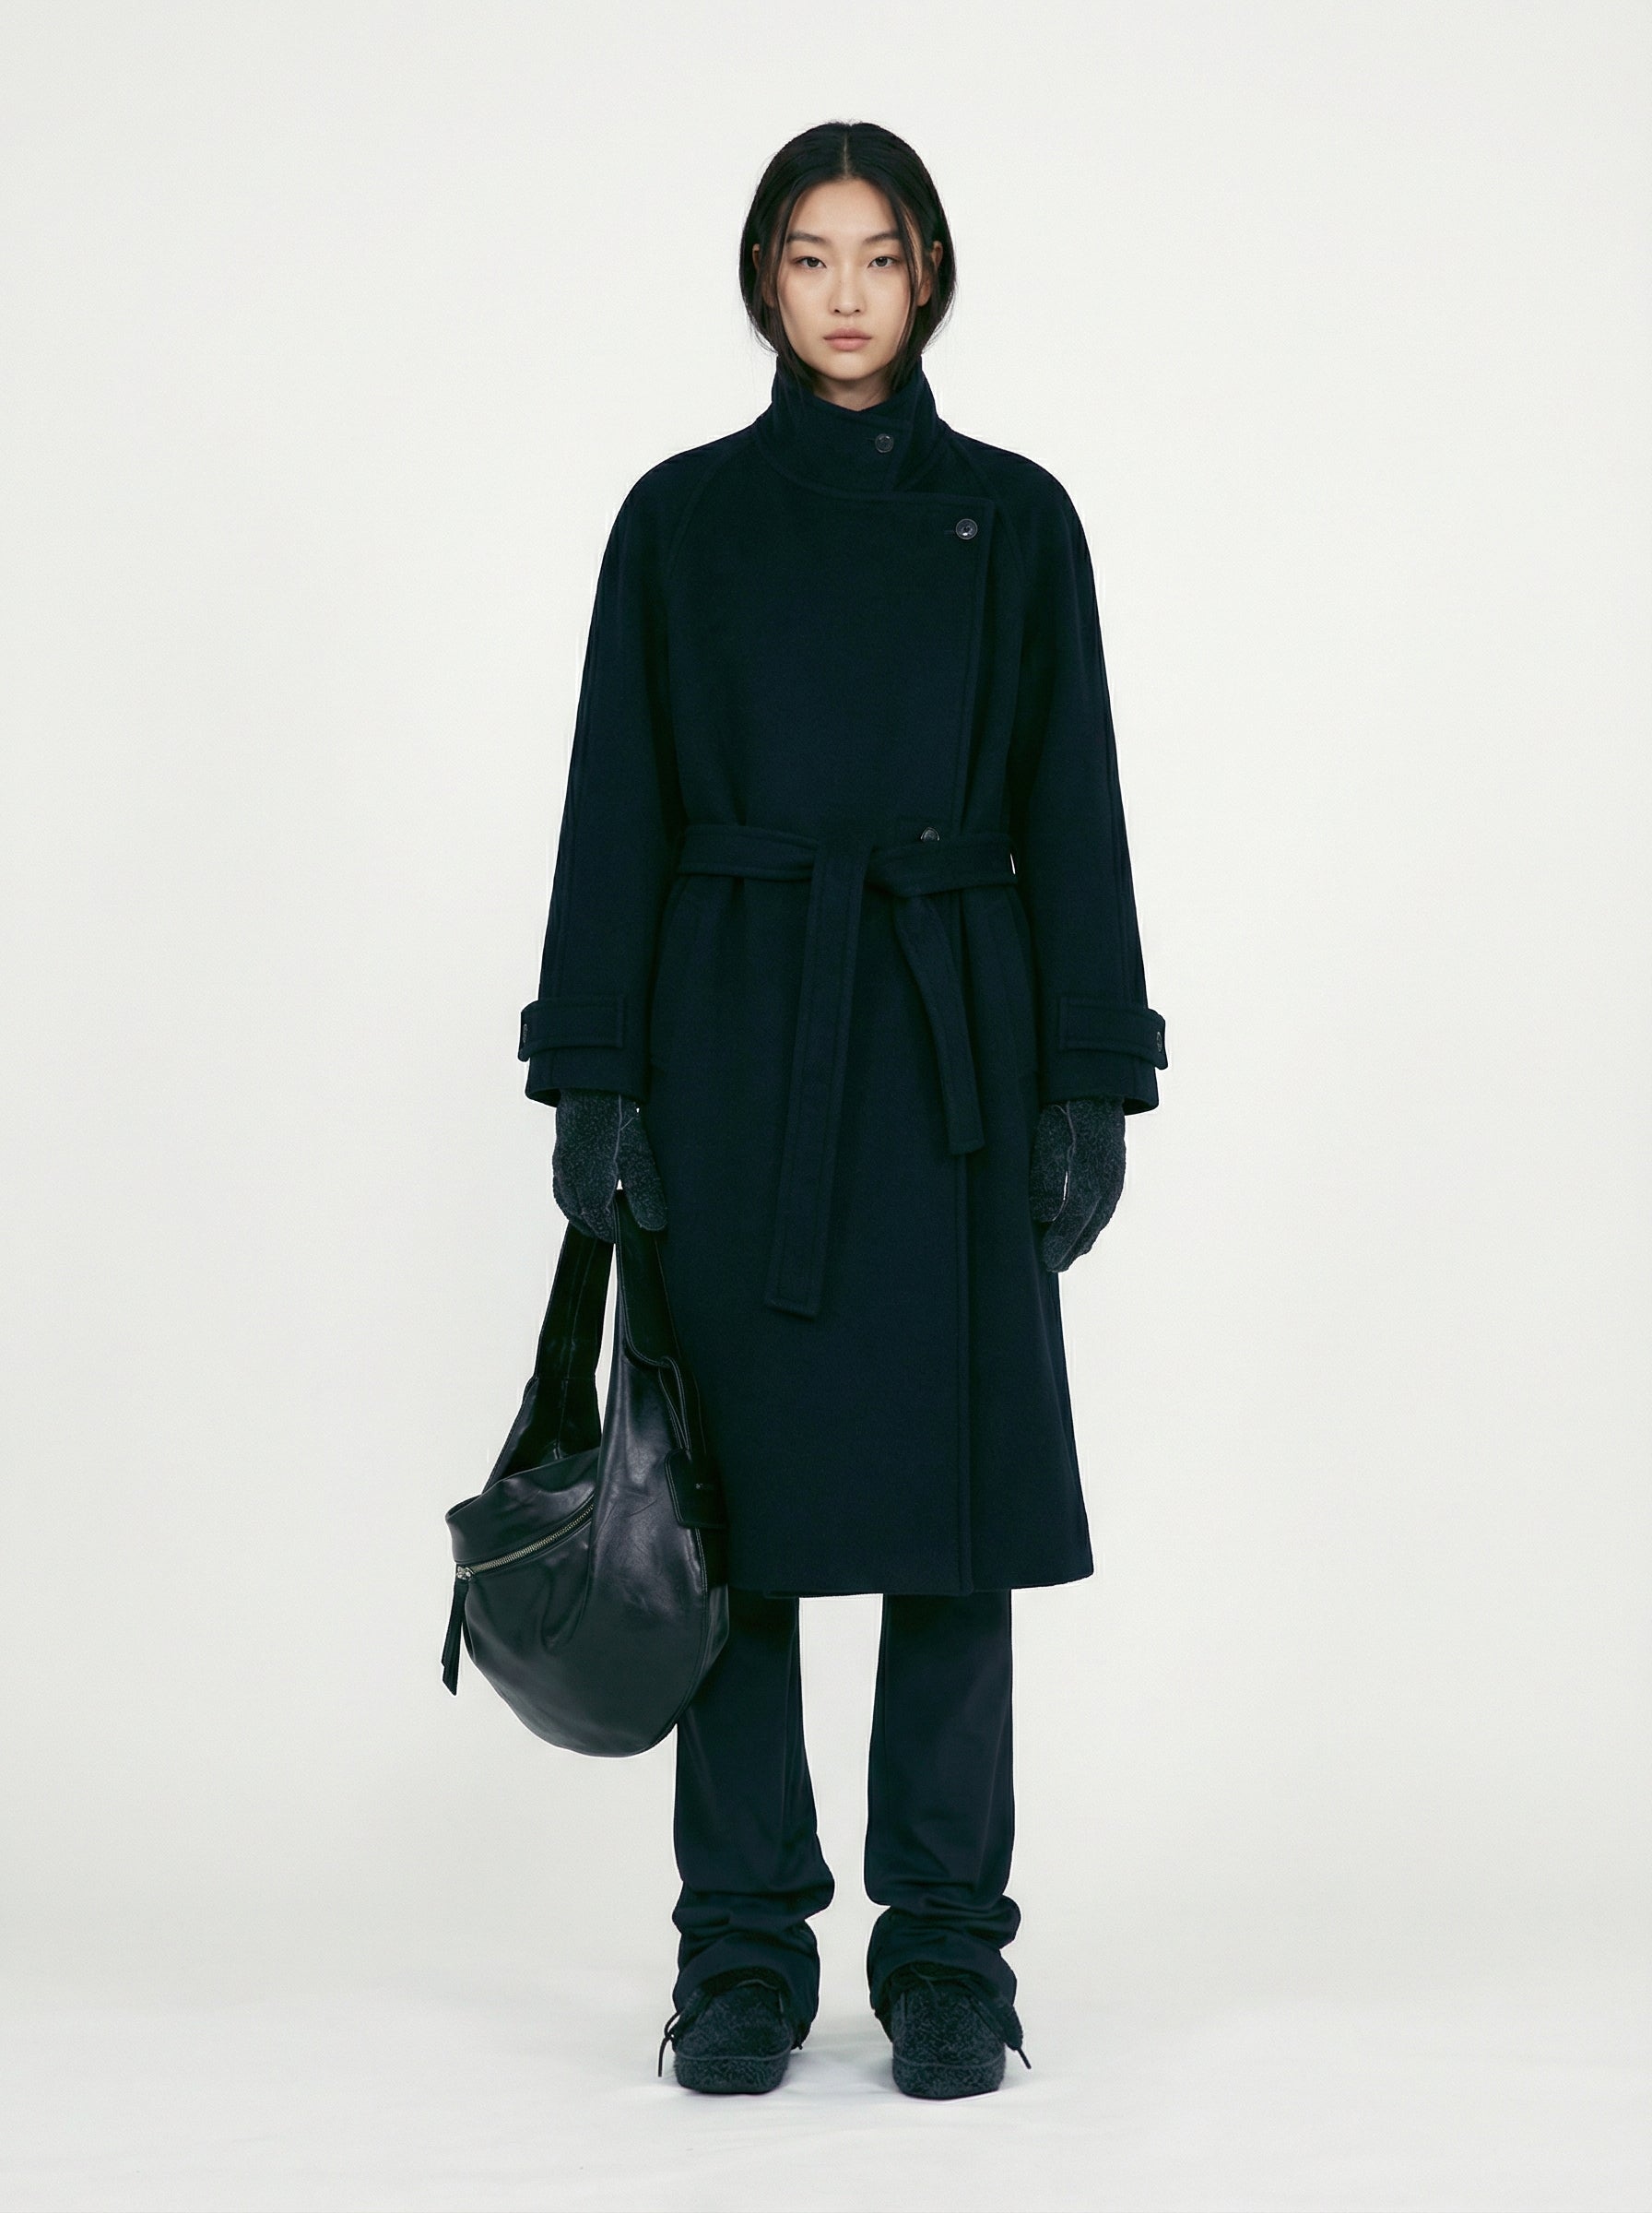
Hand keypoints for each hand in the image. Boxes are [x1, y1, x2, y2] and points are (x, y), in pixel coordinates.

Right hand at [552, 1089, 667, 1238]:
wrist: (591, 1084)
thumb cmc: (616, 1118)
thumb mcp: (638, 1155)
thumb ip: (644, 1192)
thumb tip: (653, 1225)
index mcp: (588, 1181)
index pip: (597, 1220)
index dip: (613, 1231)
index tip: (627, 1233)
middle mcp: (569, 1177)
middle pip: (580, 1216)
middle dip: (599, 1226)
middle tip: (620, 1229)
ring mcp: (561, 1167)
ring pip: (568, 1203)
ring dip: (586, 1215)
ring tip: (607, 1216)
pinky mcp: (559, 1156)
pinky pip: (563, 1189)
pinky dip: (576, 1200)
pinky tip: (592, 1194)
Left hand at [1029, 1097, 1124, 1270]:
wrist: (1096, 1087)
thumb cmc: (1065, 1111)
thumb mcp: (1048, 1139)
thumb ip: (1046, 1178)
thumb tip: (1044, 1216)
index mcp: (1089, 1174)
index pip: (1074, 1219)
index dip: (1061, 1243)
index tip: (1047, 1261)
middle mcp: (1107, 1180)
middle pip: (1090, 1225)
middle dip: (1072, 1249)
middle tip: (1054, 1266)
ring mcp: (1115, 1176)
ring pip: (1100, 1218)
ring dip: (1085, 1239)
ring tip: (1068, 1256)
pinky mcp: (1116, 1171)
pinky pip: (1106, 1206)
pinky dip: (1095, 1223)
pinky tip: (1085, 1231)